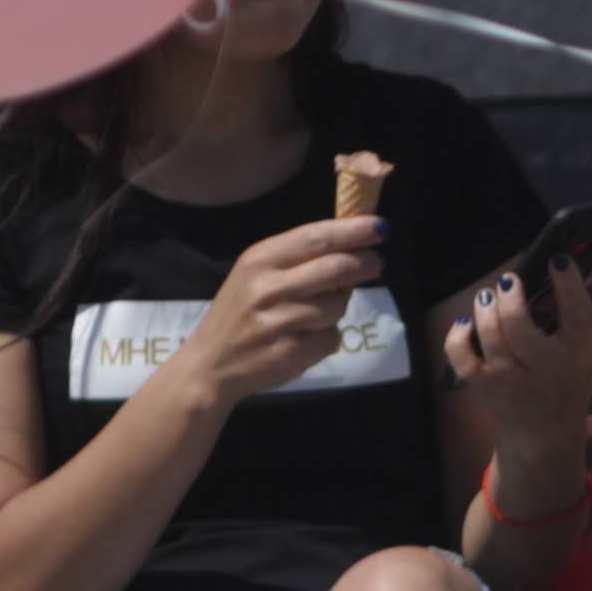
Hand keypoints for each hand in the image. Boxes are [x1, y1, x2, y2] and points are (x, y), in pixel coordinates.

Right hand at [178, 217, 388, 408]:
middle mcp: (266, 288)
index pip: (315, 238)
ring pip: (338, 305)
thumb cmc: (240, 312)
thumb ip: (297, 258)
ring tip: (317, 311)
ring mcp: (278, 322)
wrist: (211, 364)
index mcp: (258, 260)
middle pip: (335, 268)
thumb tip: (353, 243)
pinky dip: (327, 337)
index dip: (352, 231)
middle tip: (376, 263)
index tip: (380, 226)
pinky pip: (331, 338)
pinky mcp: (289, 353)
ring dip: (339, 306)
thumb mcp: (256, 274)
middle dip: (364, 263)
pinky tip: (305, 338)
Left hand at [449, 257, 591, 455]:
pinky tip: (466, 323)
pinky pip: (462, 359)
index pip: (577, 312)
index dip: (567, 282)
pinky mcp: (486, 387)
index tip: (557, 259)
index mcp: (581, 350)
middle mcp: (548, 367)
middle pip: (520, 327)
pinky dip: (458, 337)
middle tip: (510, 281)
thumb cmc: (573, 373)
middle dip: (511, 298)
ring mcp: (513, 380)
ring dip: (486, 309)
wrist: (547, 430)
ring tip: (488, 296)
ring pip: (491, 339)